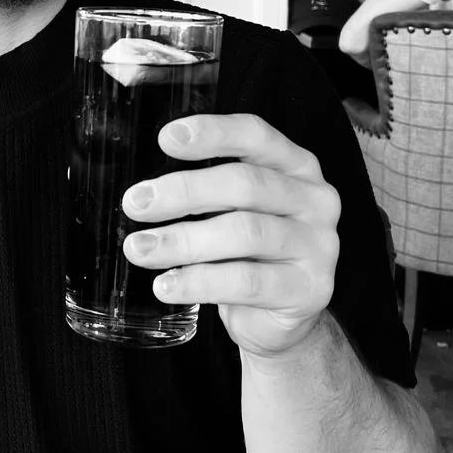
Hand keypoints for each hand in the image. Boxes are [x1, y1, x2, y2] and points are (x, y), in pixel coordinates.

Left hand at [121, 114, 339, 357]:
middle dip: (183, 191)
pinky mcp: (309, 290)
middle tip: (135, 203)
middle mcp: (314, 199)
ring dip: (182, 240)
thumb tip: (144, 190)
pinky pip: (246, 282)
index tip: (166, 138)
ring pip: (244, 233)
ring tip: (140, 249)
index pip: (256, 135)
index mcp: (296, 166)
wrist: (279, 319)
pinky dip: (199, 282)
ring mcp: (318, 246)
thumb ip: (205, 191)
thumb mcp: (233, 211)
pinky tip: (166, 284)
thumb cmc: (249, 254)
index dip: (213, 133)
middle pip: (245, 184)